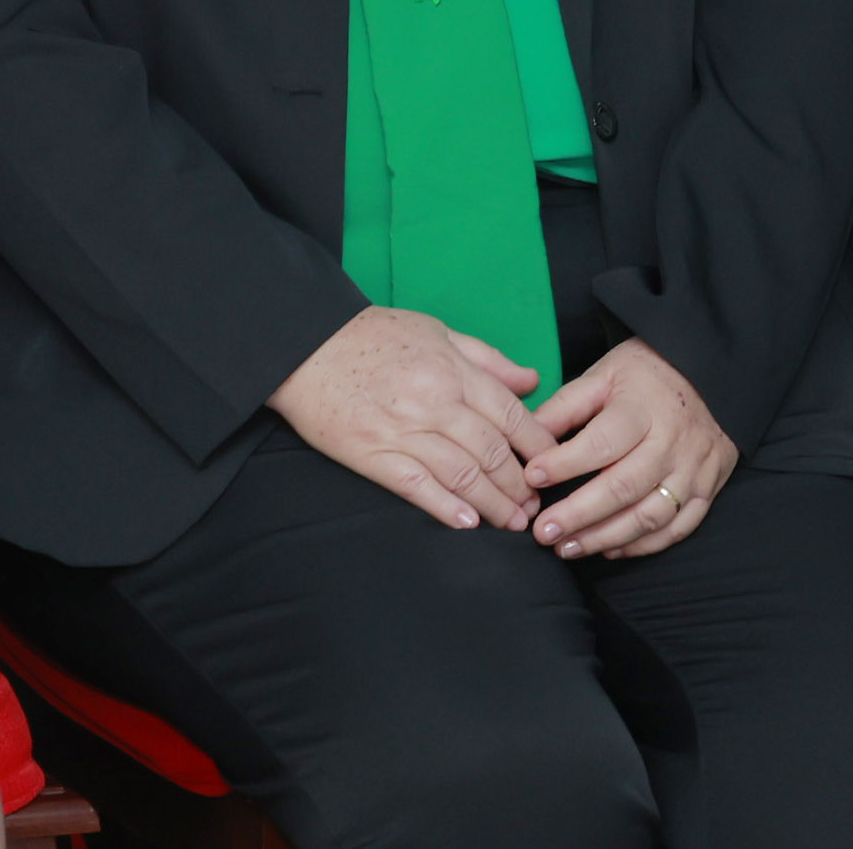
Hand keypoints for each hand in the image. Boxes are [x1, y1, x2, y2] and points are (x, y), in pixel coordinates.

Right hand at [268, 306, 556, 531]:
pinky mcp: (371, 454)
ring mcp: (401, 430)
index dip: (538, 448)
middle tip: (534, 506)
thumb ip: (485, 358)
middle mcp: (433, 402)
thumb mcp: (433, 330)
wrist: (300, 345)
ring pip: (463, 475)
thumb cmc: (368, 335)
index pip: (511, 416)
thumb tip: (532, 381)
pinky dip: (445, 507)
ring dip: (493, 505)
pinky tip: (466, 523)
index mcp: (451, 370)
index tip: (552, 468)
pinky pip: (416, 486)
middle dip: (519, 486)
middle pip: (492, 453)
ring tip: (510, 522)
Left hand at [526, 339, 737, 560]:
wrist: (710, 378)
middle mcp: (672, 444)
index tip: (530, 477)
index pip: (601, 443)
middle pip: (624, 487)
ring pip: (650, 515)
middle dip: (579, 514)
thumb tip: (527, 436)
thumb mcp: (602, 375)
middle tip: (542, 531)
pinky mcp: (708, 490)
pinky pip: (678, 528)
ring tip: (566, 548)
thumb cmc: (645, 376)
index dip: (564, 464)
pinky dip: (643, 545)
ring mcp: (694, 471)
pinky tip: (609, 549)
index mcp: (642, 409)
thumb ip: (565, 406)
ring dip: (605, 537)